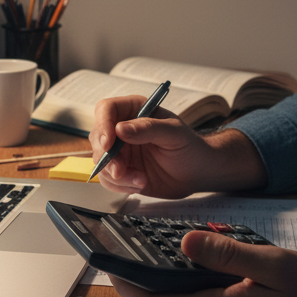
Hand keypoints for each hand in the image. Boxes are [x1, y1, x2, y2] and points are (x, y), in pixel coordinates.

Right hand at [89, 96, 263, 197]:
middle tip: (120, 171)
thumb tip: (120, 128)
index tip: (109, 144)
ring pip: (101, 162)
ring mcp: (121, 152)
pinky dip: (121, 186)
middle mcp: (122, 129)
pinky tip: (140, 184)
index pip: (106, 110)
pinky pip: (108, 179)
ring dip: (116, 176)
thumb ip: (148, 129)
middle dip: (106, 157)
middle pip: (98, 137)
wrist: (198, 173)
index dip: (103, 125)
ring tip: (140, 181)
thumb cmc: (190, 147)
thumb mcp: (174, 133)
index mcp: (134, 110)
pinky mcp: (122, 172)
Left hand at [112, 231, 296, 296]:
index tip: (107, 258)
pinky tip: (205, 266)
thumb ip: (228, 255)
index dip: (124, 283)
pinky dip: (193, 290)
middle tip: (130, 245)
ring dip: (169, 283)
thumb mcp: (276, 265)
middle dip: (142, 279)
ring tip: (165, 247)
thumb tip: (185, 242)